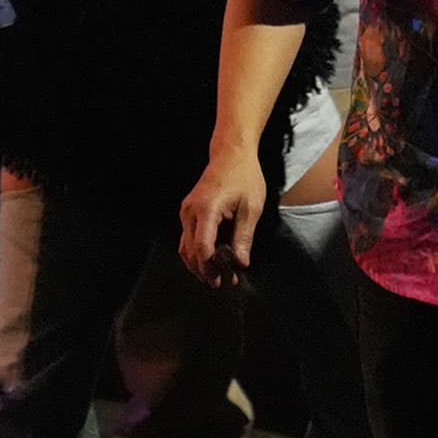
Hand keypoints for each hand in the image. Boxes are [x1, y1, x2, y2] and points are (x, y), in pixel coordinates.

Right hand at [178, 150, 267, 285]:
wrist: (231, 154)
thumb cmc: (244, 176)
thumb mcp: (251, 208)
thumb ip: (243, 238)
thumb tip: (240, 263)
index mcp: (206, 209)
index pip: (202, 247)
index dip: (211, 267)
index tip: (224, 279)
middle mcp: (190, 212)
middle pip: (190, 251)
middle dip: (205, 271)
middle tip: (223, 283)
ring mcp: (186, 212)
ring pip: (185, 247)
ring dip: (200, 264)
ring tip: (218, 276)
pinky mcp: (189, 212)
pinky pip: (188, 238)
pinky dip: (198, 252)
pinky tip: (213, 261)